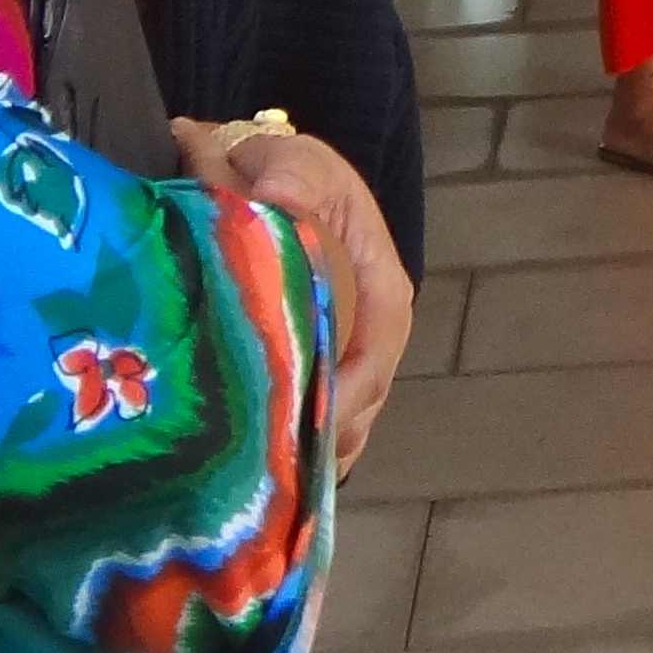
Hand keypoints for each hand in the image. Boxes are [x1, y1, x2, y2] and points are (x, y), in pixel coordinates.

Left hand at [171, 119, 413, 471]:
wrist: (274, 177)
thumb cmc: (291, 173)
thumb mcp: (294, 161)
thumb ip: (287, 177)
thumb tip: (280, 197)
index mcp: (382, 285)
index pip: (377, 349)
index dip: (344, 392)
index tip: (305, 421)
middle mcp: (376, 330)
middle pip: (362, 399)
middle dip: (322, 437)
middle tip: (275, 474)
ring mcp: (353, 354)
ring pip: (347, 420)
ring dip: (313, 453)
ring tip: (270, 491)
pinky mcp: (325, 369)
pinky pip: (325, 425)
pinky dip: (304, 454)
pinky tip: (271, 483)